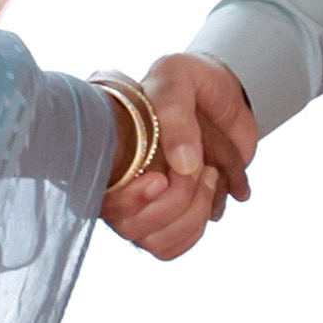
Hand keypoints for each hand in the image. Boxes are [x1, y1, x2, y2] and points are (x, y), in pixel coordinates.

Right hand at [101, 52, 256, 261]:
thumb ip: (174, 111)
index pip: (101, 198)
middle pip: (130, 229)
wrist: (222, 94)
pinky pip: (175, 245)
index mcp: (107, 153)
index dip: (130, 200)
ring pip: (155, 242)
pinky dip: (199, 225)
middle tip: (200, 168)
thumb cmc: (188, 82)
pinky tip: (211, 191)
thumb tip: (183, 165)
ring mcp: (144, 206)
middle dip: (174, 202)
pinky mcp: (171, 216)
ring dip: (192, 214)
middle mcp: (118, 185)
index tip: (161, 178)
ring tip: (210, 174)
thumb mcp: (177, 77)